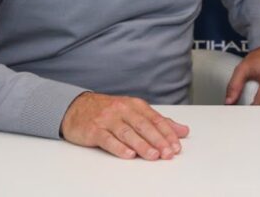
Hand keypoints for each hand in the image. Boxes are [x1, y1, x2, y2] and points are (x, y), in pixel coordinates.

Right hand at [60, 92, 188, 159]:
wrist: (76, 107)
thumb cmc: (108, 111)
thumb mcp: (134, 112)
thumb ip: (158, 122)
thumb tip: (182, 131)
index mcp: (135, 105)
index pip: (155, 119)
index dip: (167, 133)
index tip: (176, 146)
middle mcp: (123, 110)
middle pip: (144, 126)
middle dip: (158, 140)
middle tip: (168, 153)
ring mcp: (108, 119)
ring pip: (128, 133)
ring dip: (142, 145)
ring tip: (153, 155)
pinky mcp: (94, 130)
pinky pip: (108, 139)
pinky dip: (119, 148)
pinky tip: (129, 155)